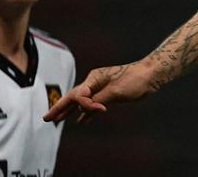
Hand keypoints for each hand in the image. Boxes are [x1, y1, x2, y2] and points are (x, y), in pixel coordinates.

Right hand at [43, 60, 159, 123]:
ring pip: (81, 102)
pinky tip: (81, 122)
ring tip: (57, 120)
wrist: (151, 75)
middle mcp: (95, 82)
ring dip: (69, 111)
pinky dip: (86, 113)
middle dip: (60, 107)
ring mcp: (101, 88)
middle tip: (46, 118)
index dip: (84, 106)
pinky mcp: (109, 94)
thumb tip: (86, 108)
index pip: (79, 94)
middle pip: (73, 97)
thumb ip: (99, 100)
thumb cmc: (135, 79)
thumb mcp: (116, 91)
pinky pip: (93, 105)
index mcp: (94, 78)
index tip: (101, 110)